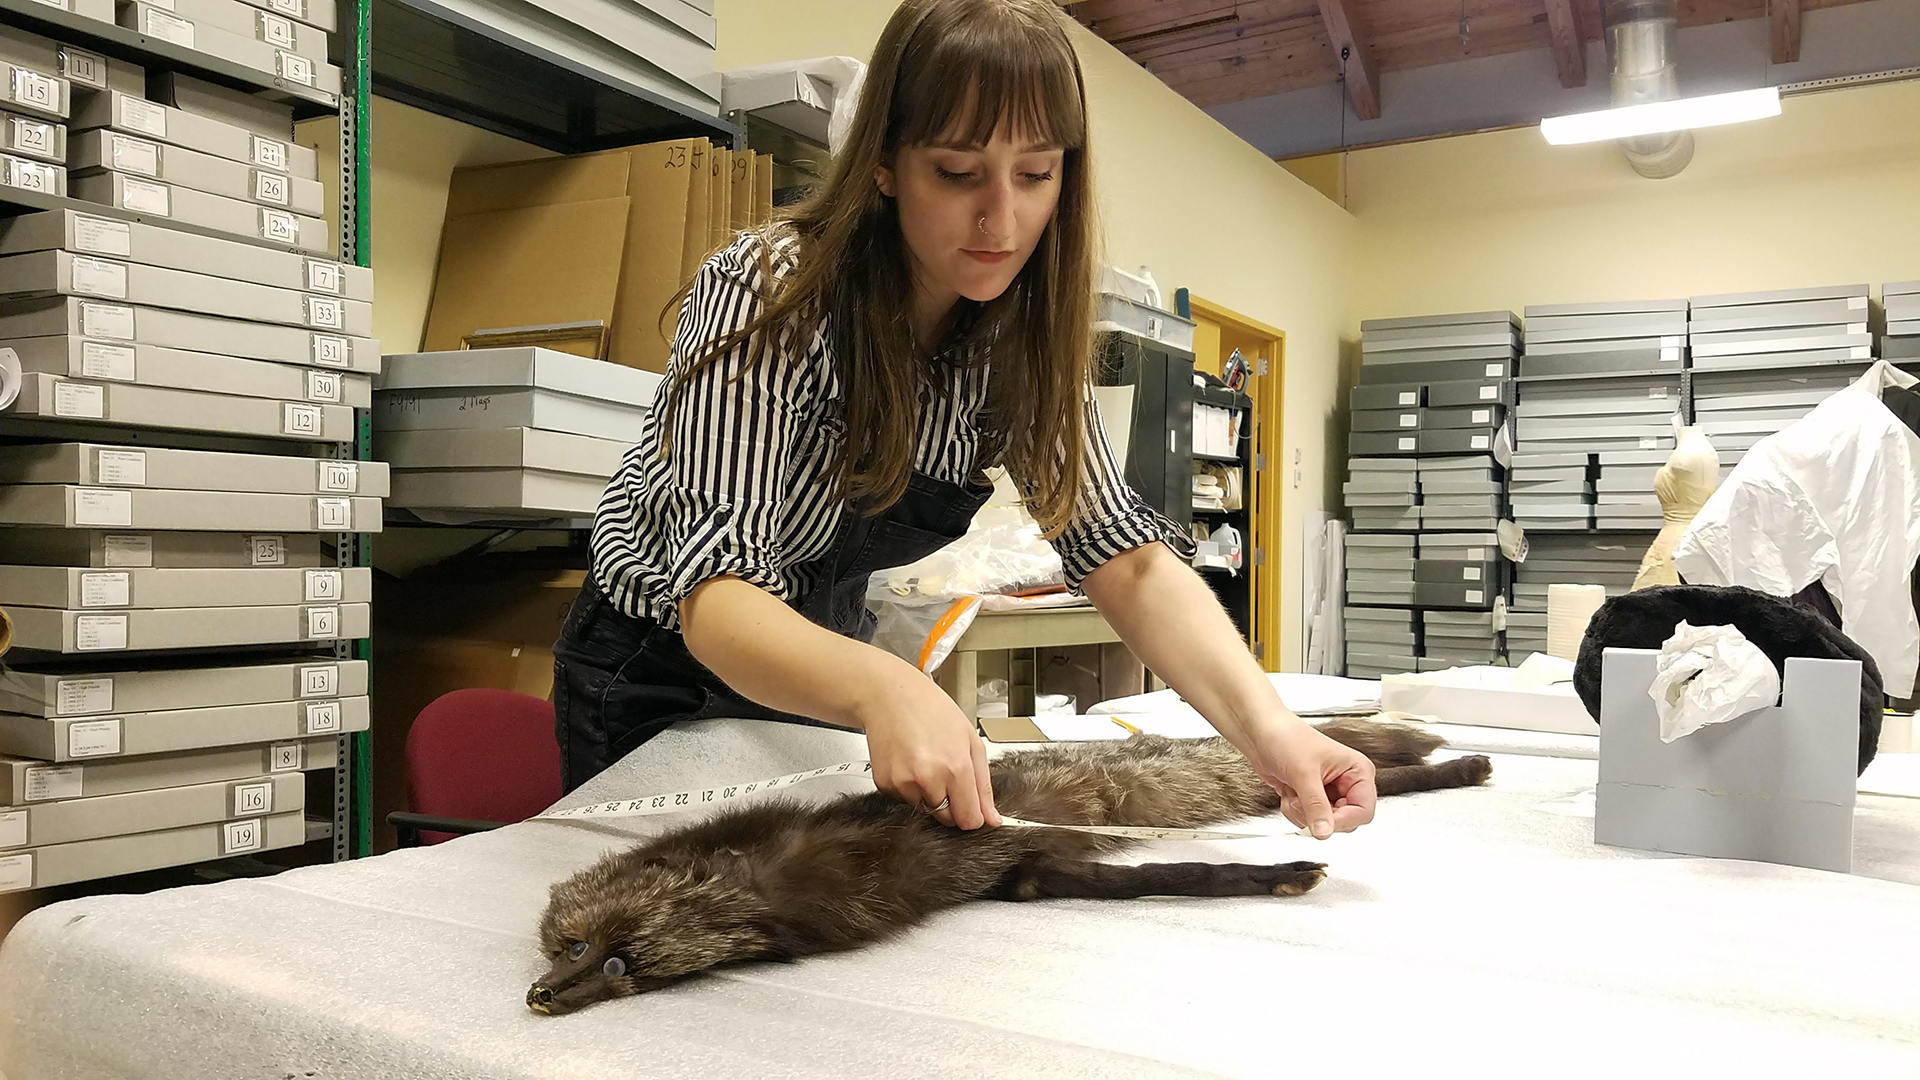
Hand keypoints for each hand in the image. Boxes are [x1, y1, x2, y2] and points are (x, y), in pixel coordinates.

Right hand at [853, 657, 1001, 829]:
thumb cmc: (931, 710)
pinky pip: (904, 800)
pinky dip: (909, 787)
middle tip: (947, 774)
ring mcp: (904, 784)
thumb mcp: (970, 741)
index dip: (973, 815)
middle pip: (946, 819)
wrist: (890, 695)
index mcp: (956, 767)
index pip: (969, 820)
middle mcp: (929, 779)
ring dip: (929, 795)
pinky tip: (909, 762)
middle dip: (951, 804)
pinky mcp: (885, 785)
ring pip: (925, 809)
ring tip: (925, 762)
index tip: (972, 807)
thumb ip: (984, 785)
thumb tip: (992, 818)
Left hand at [1240, 717, 1375, 838]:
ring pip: (1324, 824)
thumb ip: (1316, 806)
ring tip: (1293, 791)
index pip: (1363, 811)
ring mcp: (1329, 792)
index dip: (1343, 821)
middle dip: (1318, 815)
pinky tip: (1288, 792)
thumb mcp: (1304, 773)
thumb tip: (1324, 832)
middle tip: (1302, 800)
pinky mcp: (1311, 797)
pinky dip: (1294, 811)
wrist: (1260, 731)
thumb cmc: (1285, 737)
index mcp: (1358, 771)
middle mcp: (1347, 783)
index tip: (1322, 823)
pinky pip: (1308, 820)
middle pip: (1344, 821)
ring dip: (1302, 813)